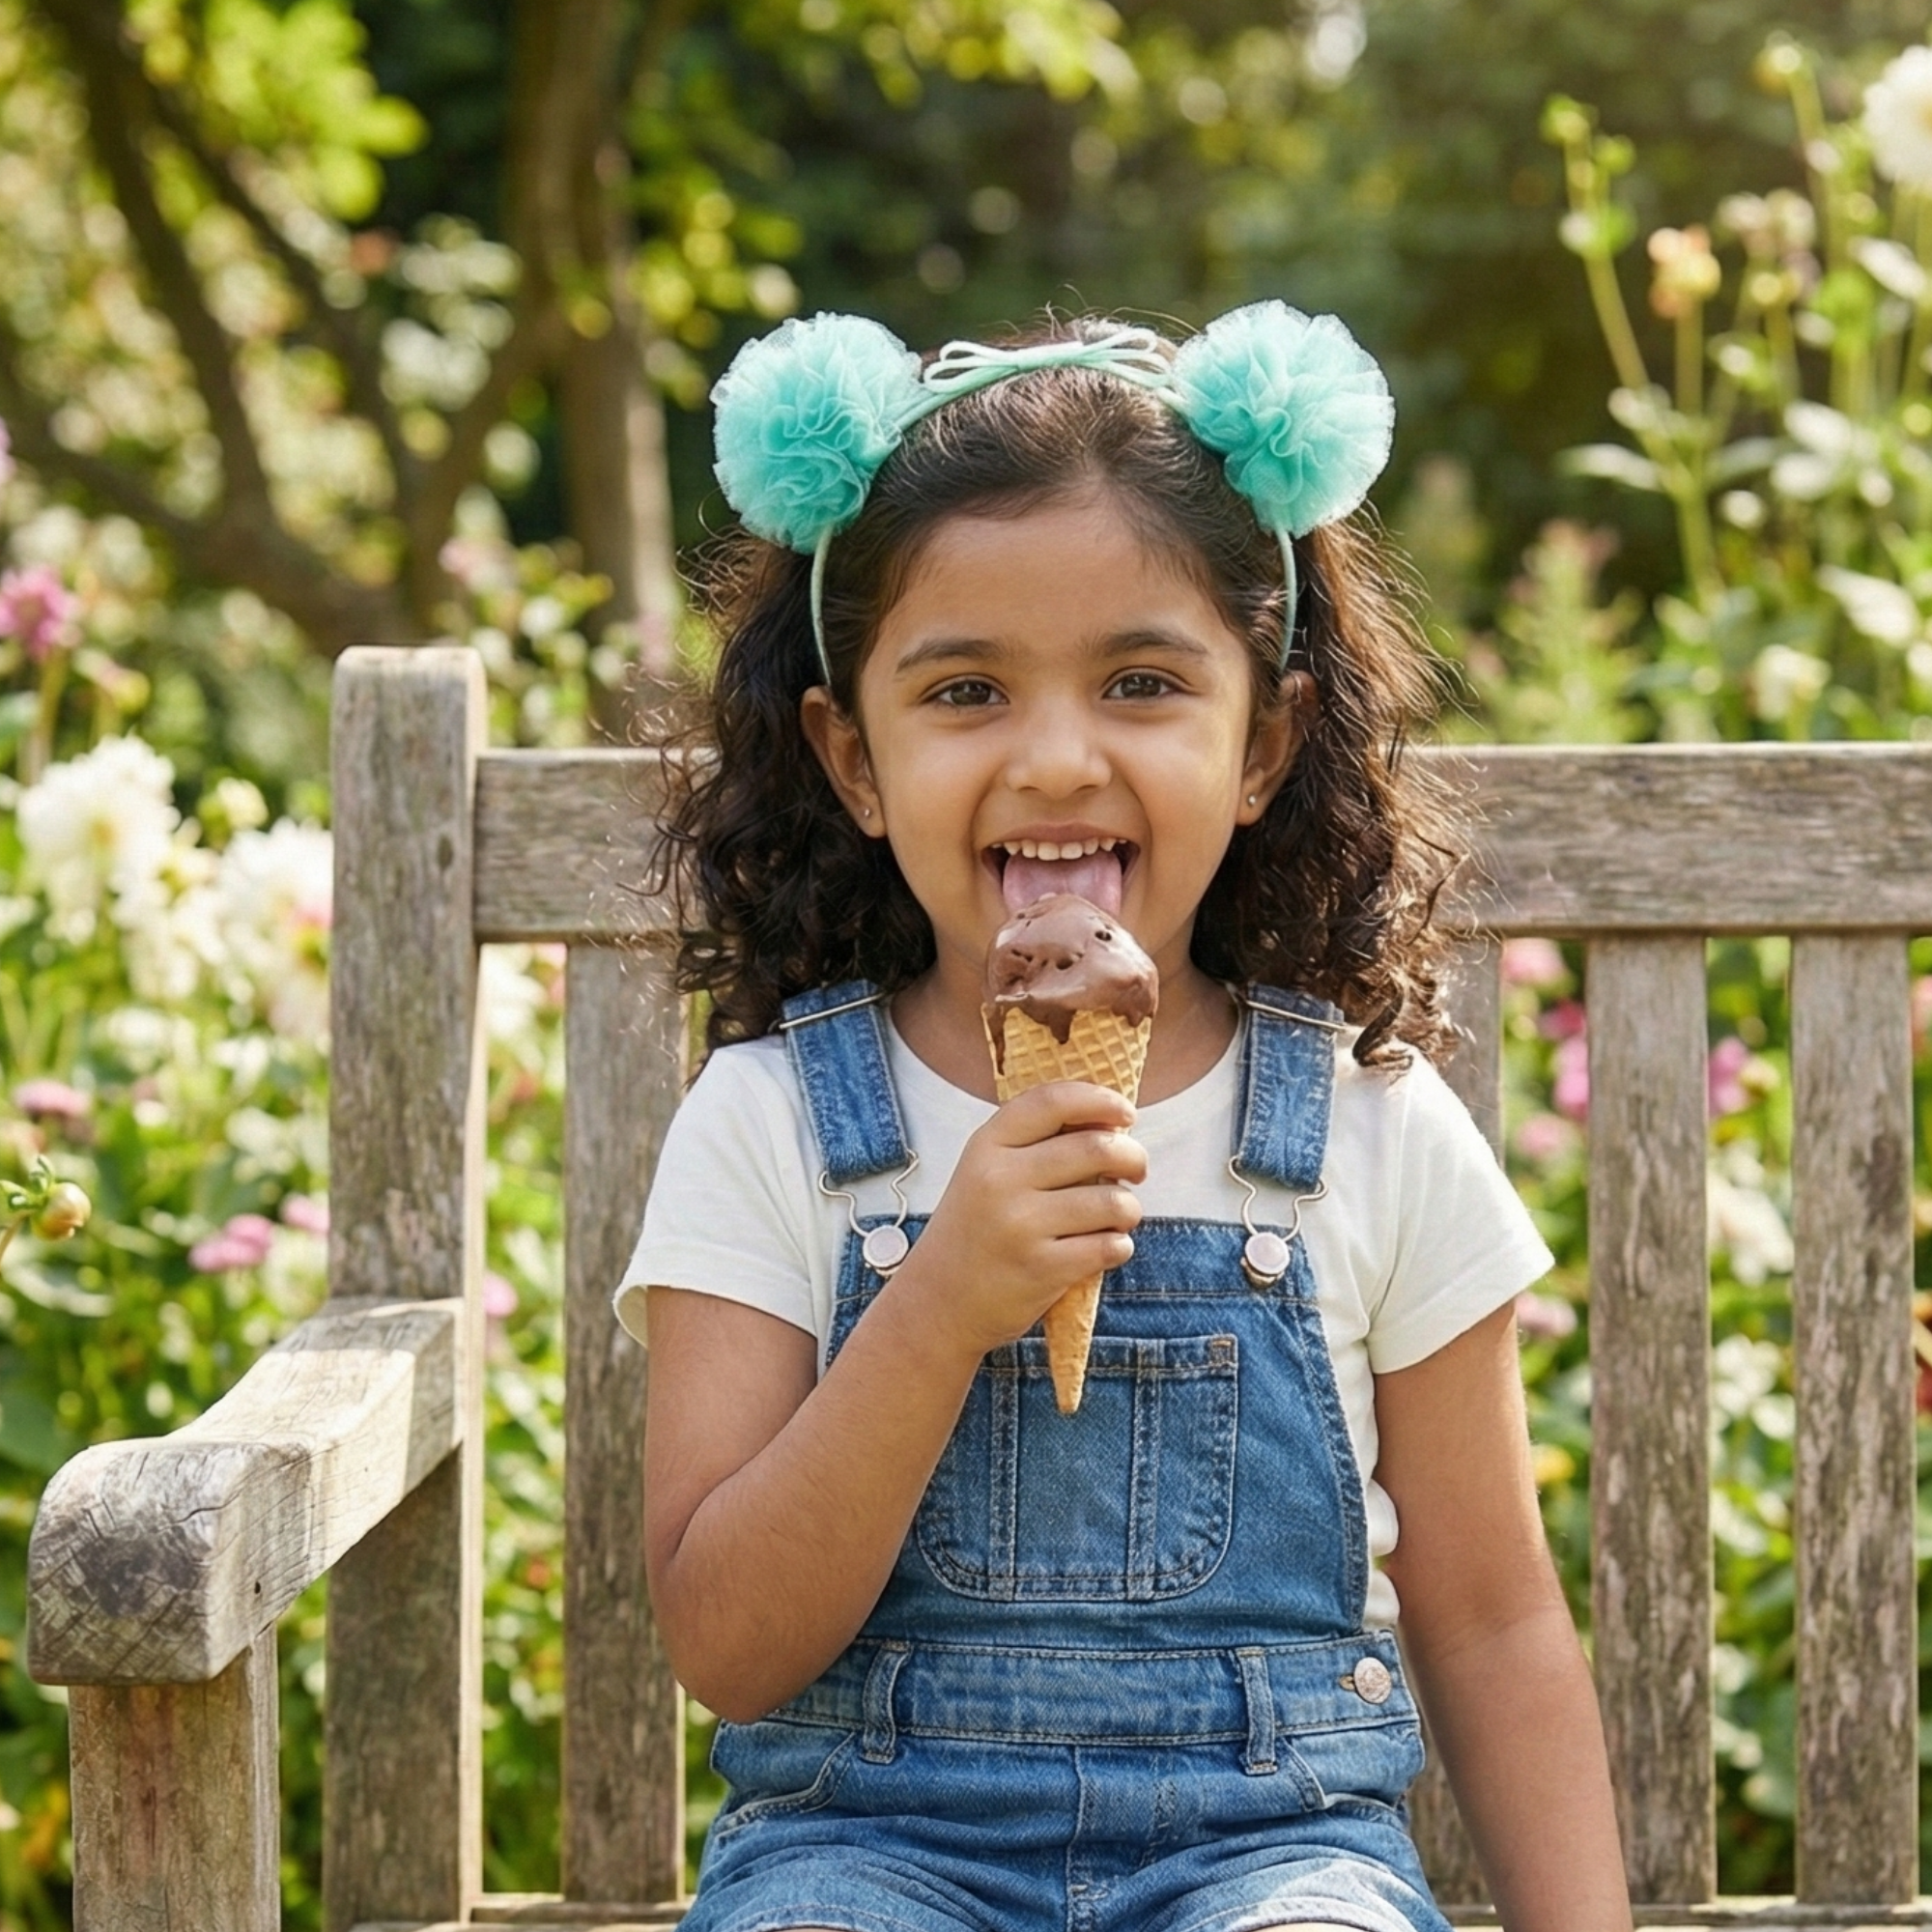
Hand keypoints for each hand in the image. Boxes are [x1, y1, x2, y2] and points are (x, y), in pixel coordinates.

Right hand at [894, 1080, 1144, 1362]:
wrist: (937, 1301)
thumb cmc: (975, 1230)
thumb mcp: (984, 1172)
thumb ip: (1034, 1143)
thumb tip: (1111, 1123)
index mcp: (986, 1146)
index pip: (1052, 1101)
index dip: (1099, 1100)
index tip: (1126, 1114)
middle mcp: (1000, 1179)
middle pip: (1096, 1147)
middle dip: (1133, 1157)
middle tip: (1136, 1171)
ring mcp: (1020, 1225)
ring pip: (1112, 1201)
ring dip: (1129, 1208)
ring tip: (1119, 1217)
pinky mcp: (1041, 1268)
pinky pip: (1110, 1246)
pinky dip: (1119, 1246)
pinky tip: (1105, 1248)